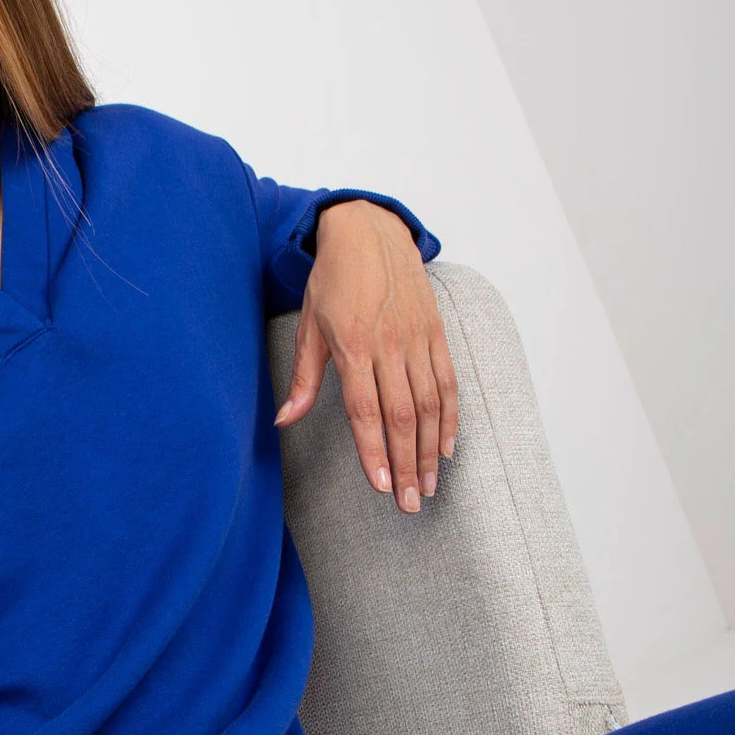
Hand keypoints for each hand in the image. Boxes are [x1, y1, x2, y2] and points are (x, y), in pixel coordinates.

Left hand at [274, 198, 458, 513]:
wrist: (370, 231)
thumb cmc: (333, 280)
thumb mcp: (309, 325)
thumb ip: (304, 378)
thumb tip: (284, 421)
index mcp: (353, 345)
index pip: (365, 410)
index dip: (373, 450)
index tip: (380, 485)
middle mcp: (389, 345)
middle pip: (402, 416)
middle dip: (407, 464)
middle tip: (409, 503)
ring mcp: (416, 338)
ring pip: (429, 404)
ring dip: (430, 450)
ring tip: (429, 486)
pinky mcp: (436, 332)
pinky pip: (448, 381)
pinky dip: (450, 417)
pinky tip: (447, 447)